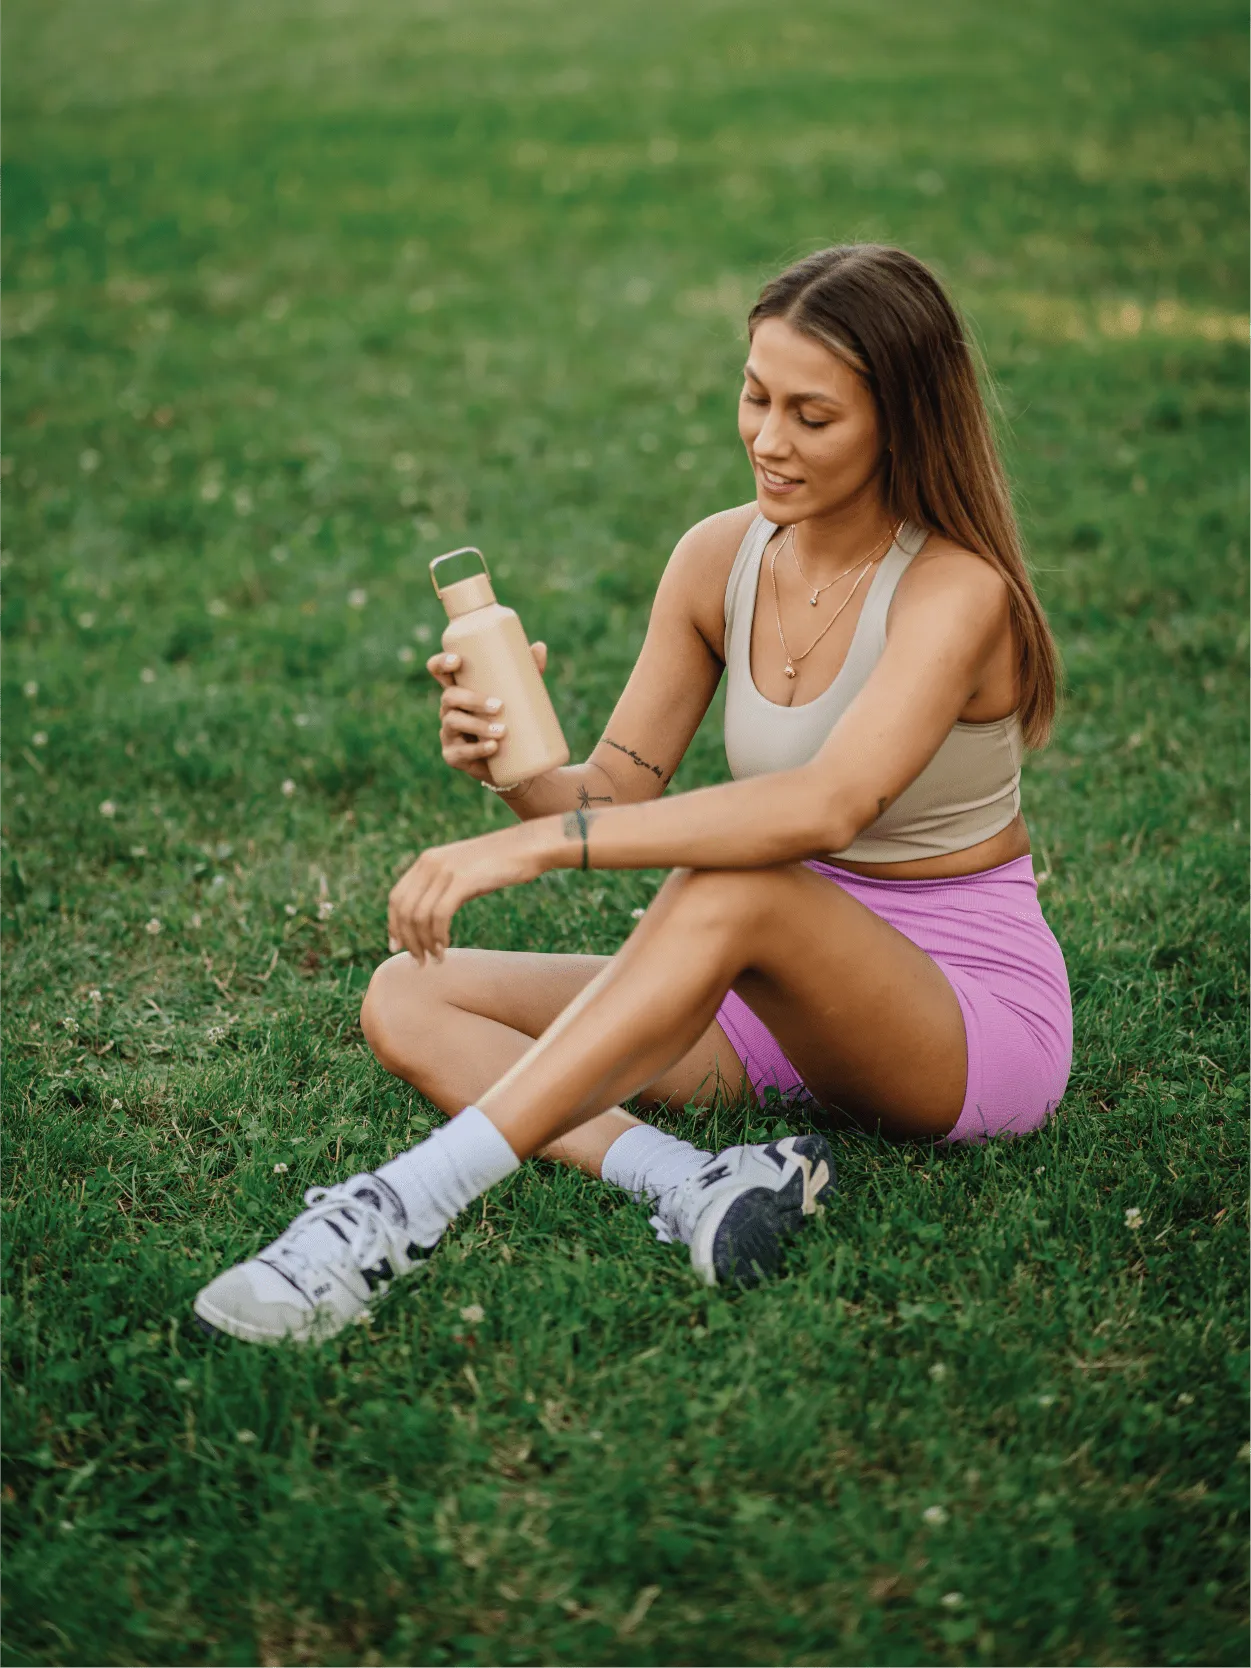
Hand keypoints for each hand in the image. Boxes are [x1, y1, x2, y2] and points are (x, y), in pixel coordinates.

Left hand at [387, 827, 545, 963]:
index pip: (396, 898)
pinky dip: (438, 936)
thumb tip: (428, 918)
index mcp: (426, 860)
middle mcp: (430, 863)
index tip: (398, 947)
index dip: (394, 925)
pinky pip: (439, 915)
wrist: (528, 846)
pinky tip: (445, 947)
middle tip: (419, 961)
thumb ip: (442, 887)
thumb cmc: (499, 864)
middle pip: (404, 910)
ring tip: (435, 959)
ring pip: (419, 916)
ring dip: (424, 943)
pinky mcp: (462, 880)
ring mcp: (445, 871)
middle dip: (408, 940)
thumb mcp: (462, 871)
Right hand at [429, 641, 547, 782]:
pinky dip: (478, 750)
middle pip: (449, 697)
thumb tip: (539, 647)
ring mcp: (448, 732)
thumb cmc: (511, 718)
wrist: (512, 761)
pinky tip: (492, 748)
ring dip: (478, 726)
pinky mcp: (453, 755)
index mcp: (459, 688)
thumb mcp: (519, 693)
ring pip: (454, 723)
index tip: (458, 661)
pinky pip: (460, 752)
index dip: (441, 663)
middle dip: (472, 700)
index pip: (439, 670)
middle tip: (499, 706)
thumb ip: (528, 671)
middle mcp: (449, 708)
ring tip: (502, 731)